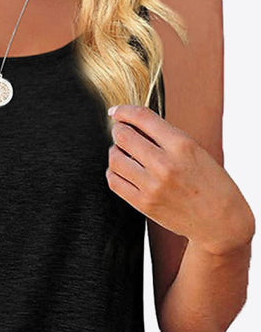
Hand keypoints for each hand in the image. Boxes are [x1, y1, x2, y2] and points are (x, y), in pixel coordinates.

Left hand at [106, 105, 254, 253]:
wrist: (218, 220)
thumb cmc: (209, 182)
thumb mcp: (195, 151)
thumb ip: (166, 137)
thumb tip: (133, 124)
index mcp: (182, 145)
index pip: (143, 118)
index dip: (124, 111)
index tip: (116, 111)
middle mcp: (165, 164)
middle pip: (124, 137)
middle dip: (118, 130)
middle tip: (120, 131)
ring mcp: (152, 186)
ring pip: (115, 159)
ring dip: (115, 151)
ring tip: (122, 152)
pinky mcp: (143, 204)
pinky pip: (115, 181)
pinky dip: (114, 171)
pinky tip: (121, 169)